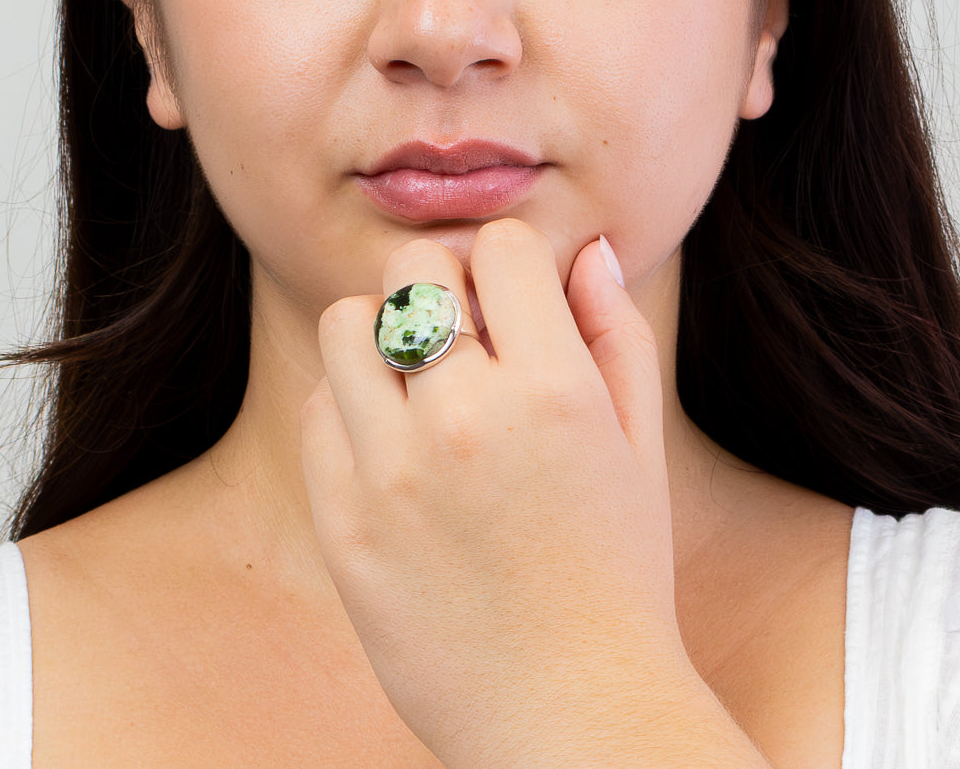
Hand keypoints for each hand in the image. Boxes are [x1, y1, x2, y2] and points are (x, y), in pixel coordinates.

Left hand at [300, 219, 763, 766]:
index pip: (500, 248)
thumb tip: (589, 251)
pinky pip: (317, 408)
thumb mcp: (642, 445)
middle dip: (442, 283)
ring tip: (419, 382)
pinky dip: (351, 407)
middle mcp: (464, 421)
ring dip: (383, 335)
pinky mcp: (342, 523)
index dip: (510, 260)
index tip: (513, 296)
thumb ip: (618, 333)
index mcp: (553, 393)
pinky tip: (393, 445)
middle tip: (466, 333)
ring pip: (346, 324)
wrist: (569, 711)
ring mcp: (391, 473)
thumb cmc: (619, 572)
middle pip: (412, 269)